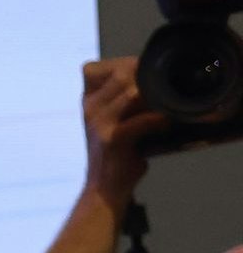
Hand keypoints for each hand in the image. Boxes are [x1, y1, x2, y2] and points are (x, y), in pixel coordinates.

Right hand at [85, 54, 163, 208]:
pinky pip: (142, 120)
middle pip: (121, 73)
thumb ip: (125, 100)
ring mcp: (98, 123)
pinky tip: (165, 123)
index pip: (98, 67)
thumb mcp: (112, 121)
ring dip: (156, 96)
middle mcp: (88, 108)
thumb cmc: (116, 153)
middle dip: (147, 77)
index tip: (144, 74)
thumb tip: (154, 81)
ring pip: (132, 92)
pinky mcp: (112, 139)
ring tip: (167, 104)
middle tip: (164, 90)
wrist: (104, 187)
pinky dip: (159, 119)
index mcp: (86, 101)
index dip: (125, 64)